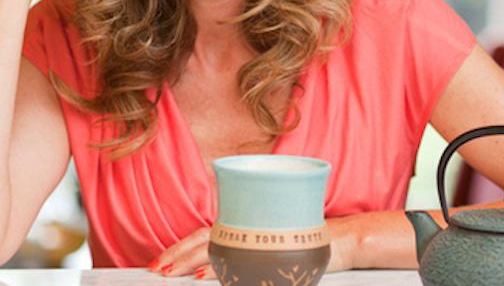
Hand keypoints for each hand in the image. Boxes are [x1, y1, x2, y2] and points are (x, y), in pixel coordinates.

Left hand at [147, 218, 357, 279]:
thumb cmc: (307, 244)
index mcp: (247, 227)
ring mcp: (262, 240)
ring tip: (174, 272)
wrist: (344, 241)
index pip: (206, 234)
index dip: (182, 247)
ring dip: (194, 261)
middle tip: (159, 268)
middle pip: (207, 238)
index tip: (161, 261)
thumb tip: (210, 271)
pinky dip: (221, 269)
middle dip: (180, 254)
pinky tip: (206, 275)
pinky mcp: (274, 252)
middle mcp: (251, 231)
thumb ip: (245, 253)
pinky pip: (242, 262)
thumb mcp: (272, 247)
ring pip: (220, 247)